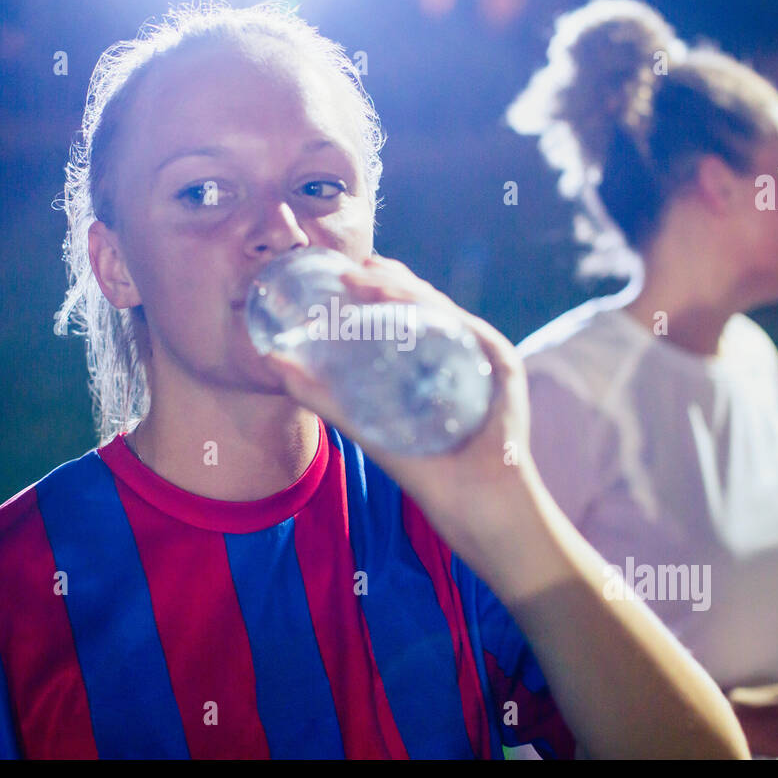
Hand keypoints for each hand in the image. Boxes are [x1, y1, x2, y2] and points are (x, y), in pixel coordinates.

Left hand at [262, 254, 539, 556]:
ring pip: (440, 307)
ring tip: (366, 279)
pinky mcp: (502, 365)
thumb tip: (275, 365)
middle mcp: (458, 347)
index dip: (376, 287)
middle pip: (422, 300)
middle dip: (384, 280)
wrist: (476, 506)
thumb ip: (325, 397)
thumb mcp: (366, 426)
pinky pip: (468, 328)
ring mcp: (482, 353)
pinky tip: (410, 304)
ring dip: (403, 289)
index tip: (343, 273)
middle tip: (346, 271)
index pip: (405, 308)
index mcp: (433, 355)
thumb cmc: (429, 470)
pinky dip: (438, 313)